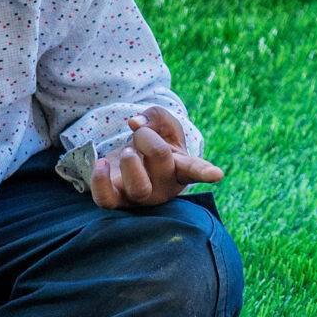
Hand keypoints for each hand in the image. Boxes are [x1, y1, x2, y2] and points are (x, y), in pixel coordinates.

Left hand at [90, 112, 226, 208]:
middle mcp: (165, 185)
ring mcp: (142, 196)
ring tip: (128, 152)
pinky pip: (106, 199)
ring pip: (138, 188)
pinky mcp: (117, 201)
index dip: (205, 172)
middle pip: (162, 162)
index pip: (195, 169)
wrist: (135, 159)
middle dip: (148, 139)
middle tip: (141, 134)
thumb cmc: (155, 141)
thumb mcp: (162, 123)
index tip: (216, 175)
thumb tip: (135, 123)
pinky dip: (100, 180)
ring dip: (131, 162)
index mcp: (182, 167)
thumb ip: (155, 115)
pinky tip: (102, 163)